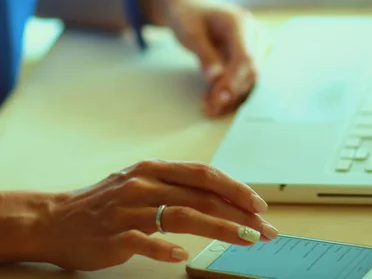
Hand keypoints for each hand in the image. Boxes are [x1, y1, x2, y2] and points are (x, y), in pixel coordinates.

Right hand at [38, 159, 278, 270]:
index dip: (235, 187)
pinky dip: (164, 247)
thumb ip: (176, 186)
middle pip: (202, 195)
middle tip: (264, 228)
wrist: (55, 218)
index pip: (205, 175)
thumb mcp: (142, 182)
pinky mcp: (114, 234)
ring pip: (184, 215)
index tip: (258, 205)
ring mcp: (130, 208)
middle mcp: (146, 183)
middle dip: (238, 211)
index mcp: (156, 169)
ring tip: (245, 240)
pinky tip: (182, 256)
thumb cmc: (106, 202)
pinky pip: (144, 241)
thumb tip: (219, 196)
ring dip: (220, 228)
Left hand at [146, 0, 264, 115]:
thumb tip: (216, 77)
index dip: (235, 80)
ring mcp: (256, 46)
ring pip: (250, 79)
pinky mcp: (252, 58)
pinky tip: (211, 101)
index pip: (245, 56)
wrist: (193, 8)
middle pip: (251, 70)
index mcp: (241, 23)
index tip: (220, 98)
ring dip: (230, 96)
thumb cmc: (190, 17)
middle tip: (209, 107)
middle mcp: (255, 34)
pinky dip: (229, 92)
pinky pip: (244, 79)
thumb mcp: (190, 33)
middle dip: (231, 92)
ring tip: (208, 107)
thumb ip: (204, 54)